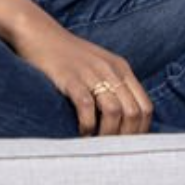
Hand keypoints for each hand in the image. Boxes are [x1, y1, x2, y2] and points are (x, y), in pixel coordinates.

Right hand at [11, 17, 153, 135]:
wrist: (38, 33)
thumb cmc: (67, 56)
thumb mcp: (98, 66)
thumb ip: (113, 86)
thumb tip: (123, 122)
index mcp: (121, 68)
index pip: (145, 107)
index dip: (141, 131)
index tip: (129, 146)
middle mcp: (111, 69)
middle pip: (133, 112)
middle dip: (126, 137)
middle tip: (113, 151)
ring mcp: (91, 72)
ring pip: (114, 111)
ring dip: (108, 134)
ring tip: (97, 146)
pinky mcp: (70, 77)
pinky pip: (87, 106)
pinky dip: (87, 125)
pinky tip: (81, 133)